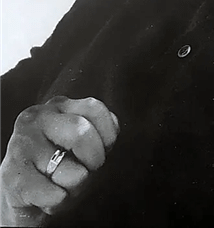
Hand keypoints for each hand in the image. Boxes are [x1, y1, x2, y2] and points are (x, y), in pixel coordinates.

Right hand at [0, 96, 118, 226]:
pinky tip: (51, 197)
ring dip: (76, 186)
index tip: (103, 149)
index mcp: (60, 106)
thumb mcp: (85, 144)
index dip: (107, 135)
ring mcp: (21, 144)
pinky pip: (52, 193)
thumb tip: (106, 141)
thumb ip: (98, 132)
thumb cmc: (63, 167)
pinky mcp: (11, 174)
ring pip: (70, 170)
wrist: (28, 198)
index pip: (95, 108)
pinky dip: (60, 201)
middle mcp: (37, 118)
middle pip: (81, 132)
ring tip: (65, 185)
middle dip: (94, 159)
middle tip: (87, 170)